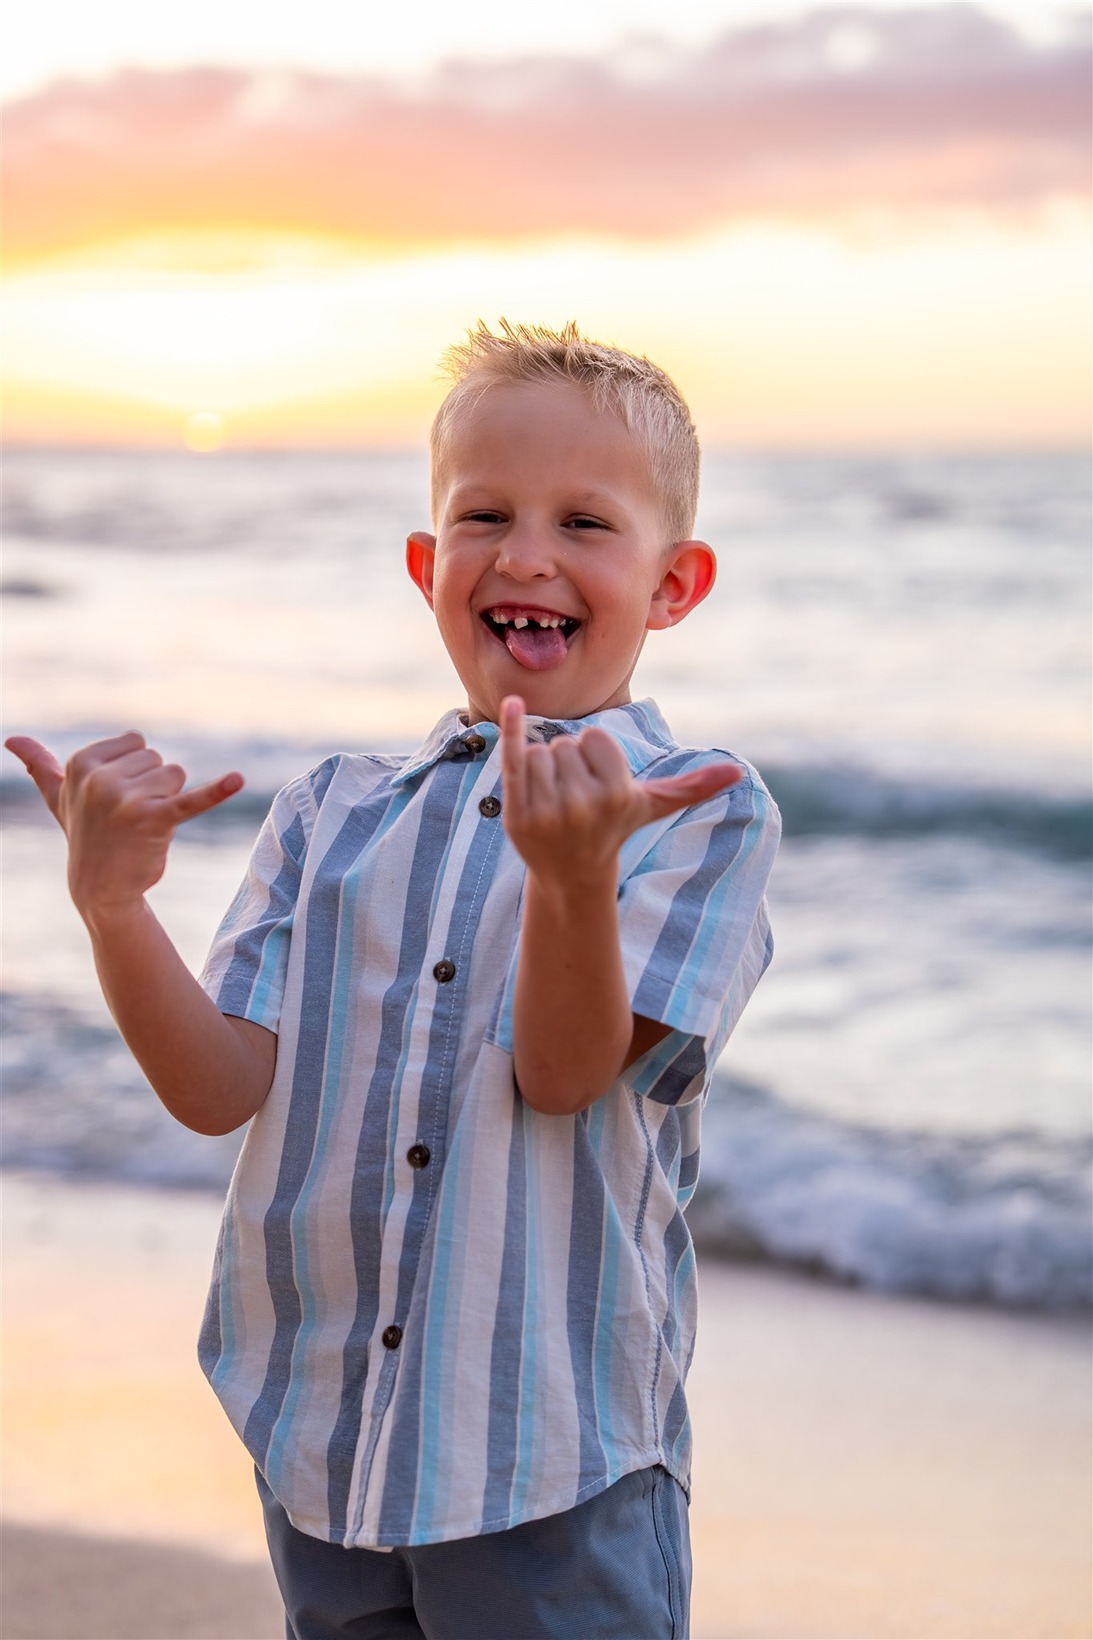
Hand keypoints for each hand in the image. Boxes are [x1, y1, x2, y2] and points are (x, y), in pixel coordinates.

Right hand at [5, 731, 242, 922]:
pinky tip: (238, 780)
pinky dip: (218, 791)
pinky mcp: (154, 820)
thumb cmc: (86, 837)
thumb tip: (11, 740)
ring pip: (176, 776)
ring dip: (168, 802)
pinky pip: (192, 800)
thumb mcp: (59, 799)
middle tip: (130, 819)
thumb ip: (41, 767)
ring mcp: (126, 798)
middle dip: (153, 788)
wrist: (101, 889)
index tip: (116, 799)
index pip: (137, 743)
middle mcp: (100, 777)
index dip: (136, 772)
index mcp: (81, 762)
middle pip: (158, 760)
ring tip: (143, 827)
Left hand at [499, 695, 741, 890]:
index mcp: (617, 794)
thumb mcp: (653, 806)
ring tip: (555, 802)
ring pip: (538, 752)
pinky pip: (512, 760)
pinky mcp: (518, 815)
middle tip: (575, 800)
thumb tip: (738, 772)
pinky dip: (510, 731)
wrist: (571, 873)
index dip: (595, 755)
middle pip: (564, 744)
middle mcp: (583, 805)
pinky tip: (512, 705)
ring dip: (543, 769)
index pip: (593, 737)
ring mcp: (548, 812)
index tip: (598, 785)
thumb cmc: (616, 828)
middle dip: (568, 764)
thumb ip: (693, 786)